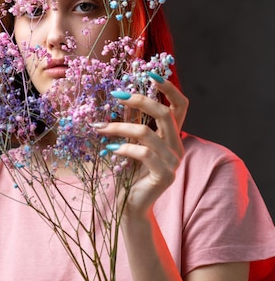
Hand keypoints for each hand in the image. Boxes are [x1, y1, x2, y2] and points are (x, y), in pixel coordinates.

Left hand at [95, 77, 187, 214]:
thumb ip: (132, 122)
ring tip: (100, 127)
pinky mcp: (165, 176)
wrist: (132, 206)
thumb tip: (121, 96)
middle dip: (140, 100)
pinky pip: (143, 153)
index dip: (169, 88)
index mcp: (172, 137)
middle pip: (165, 114)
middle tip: (116, 94)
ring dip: (120, 127)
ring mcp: (173, 162)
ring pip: (147, 133)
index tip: (149, 73)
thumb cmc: (129, 174)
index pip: (180, 106)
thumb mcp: (130, 143)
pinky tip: (110, 150)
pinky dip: (124, 148)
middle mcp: (177, 147)